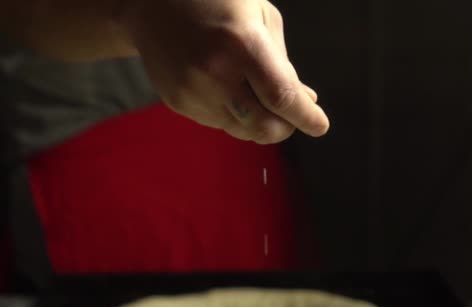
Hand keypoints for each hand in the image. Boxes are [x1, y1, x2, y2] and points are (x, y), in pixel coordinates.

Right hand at [118, 0, 328, 143]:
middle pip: (264, 127)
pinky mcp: (179, 103)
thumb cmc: (214, 1)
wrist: (151, 4)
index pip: (282, 97)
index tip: (320, 126)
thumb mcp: (259, 15)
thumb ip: (283, 62)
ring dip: (260, 122)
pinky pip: (218, 123)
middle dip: (286, 127)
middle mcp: (215, 74)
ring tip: (260, 98)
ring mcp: (193, 92)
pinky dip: (235, 116)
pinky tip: (231, 91)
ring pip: (242, 130)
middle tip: (292, 117)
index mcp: (241, 44)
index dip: (306, 117)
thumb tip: (304, 100)